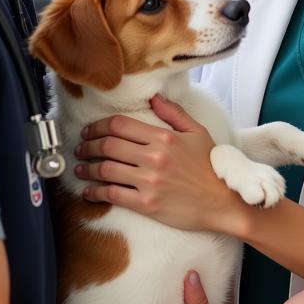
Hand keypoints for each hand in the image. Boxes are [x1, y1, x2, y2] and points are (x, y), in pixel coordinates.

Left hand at [76, 95, 242, 232]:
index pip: (120, 125)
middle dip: (87, 145)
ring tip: (80, 168)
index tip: (89, 130)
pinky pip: (112, 195)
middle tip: (80, 148)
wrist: (223, 202)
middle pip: (108, 146)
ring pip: (105, 170)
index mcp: (164, 137)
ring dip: (86, 168)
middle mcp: (154, 157)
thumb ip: (174, 113)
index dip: (98, 126)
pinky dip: (95, 192)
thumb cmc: (211, 167)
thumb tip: (153, 98)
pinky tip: (89, 192)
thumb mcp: (198, 133)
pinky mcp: (146, 204)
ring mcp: (149, 182)